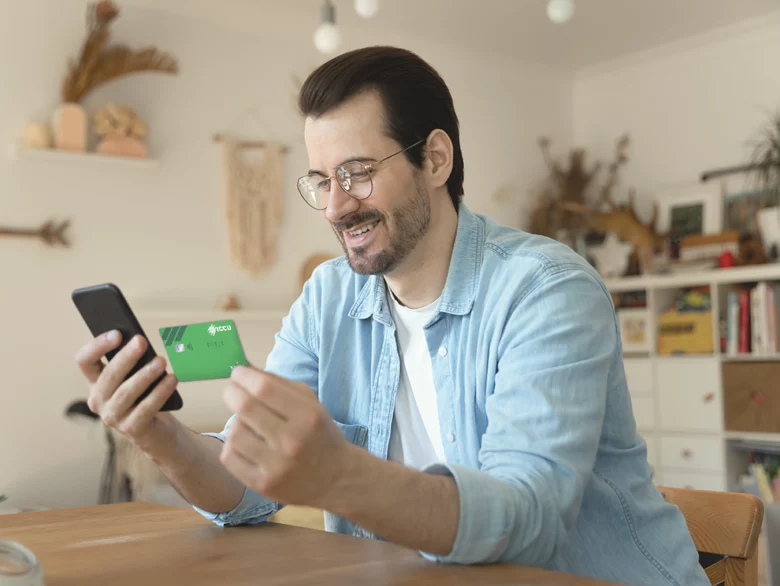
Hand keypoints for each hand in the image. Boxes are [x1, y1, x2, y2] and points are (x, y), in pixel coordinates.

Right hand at [75, 330, 178, 449]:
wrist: (157, 430)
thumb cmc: (145, 395)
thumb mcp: (137, 375)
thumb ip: (134, 361)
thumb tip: (140, 342)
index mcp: (95, 382)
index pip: (85, 361)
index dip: (97, 346)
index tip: (117, 333)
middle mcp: (99, 400)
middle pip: (108, 375)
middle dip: (126, 357)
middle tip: (142, 341)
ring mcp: (113, 417)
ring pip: (127, 392)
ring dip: (145, 374)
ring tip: (162, 361)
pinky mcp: (132, 429)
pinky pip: (146, 408)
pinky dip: (160, 392)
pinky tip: (172, 379)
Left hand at [220, 366, 350, 507]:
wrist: (337, 479)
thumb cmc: (321, 435)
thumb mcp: (311, 404)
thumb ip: (281, 384)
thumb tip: (246, 370)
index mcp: (308, 416)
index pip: (264, 388)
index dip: (244, 376)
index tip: (238, 373)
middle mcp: (292, 441)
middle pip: (246, 407)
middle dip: (232, 393)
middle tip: (232, 391)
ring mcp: (276, 466)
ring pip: (235, 432)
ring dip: (236, 422)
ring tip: (247, 424)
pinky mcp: (263, 485)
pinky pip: (229, 458)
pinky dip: (232, 446)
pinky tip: (244, 444)